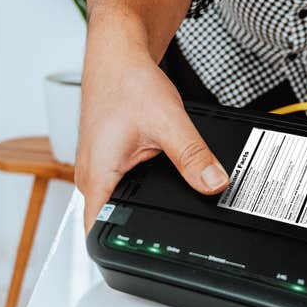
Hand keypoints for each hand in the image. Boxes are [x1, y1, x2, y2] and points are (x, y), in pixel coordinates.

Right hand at [76, 43, 228, 231]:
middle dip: (143, 225)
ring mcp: (99, 167)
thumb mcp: (169, 123)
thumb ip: (193, 157)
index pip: (98, 231)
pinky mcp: (109, 157)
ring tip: (173, 194)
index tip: (150, 252)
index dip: (121, 249)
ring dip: (144, 202)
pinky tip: (163, 175)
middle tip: (178, 223)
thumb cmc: (128, 83)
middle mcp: (92, 175)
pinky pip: (123, 182)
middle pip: (112, 219)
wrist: (118, 54)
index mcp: (97, 175)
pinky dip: (144, 183)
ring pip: (120, 199)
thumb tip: (215, 184)